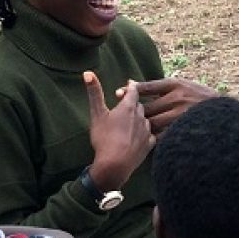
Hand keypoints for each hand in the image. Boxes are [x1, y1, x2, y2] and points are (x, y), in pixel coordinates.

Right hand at [85, 71, 154, 191]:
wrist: (115, 165)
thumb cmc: (104, 138)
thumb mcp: (97, 113)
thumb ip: (94, 92)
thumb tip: (88, 72)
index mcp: (128, 107)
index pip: (133, 91)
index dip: (131, 87)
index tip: (129, 84)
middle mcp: (141, 117)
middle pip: (139, 105)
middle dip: (133, 103)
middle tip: (125, 105)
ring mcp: (146, 131)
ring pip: (145, 119)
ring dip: (139, 118)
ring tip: (132, 122)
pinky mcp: (149, 145)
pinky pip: (150, 135)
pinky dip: (145, 133)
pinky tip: (140, 136)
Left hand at [119, 78, 217, 134]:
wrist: (223, 114)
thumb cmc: (198, 96)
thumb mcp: (181, 85)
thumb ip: (157, 86)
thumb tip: (131, 84)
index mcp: (175, 85)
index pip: (148, 87)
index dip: (131, 90)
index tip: (117, 93)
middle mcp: (177, 99)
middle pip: (147, 108)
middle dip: (133, 113)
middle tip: (121, 117)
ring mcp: (181, 116)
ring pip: (153, 123)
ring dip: (141, 127)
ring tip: (131, 130)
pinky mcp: (183, 130)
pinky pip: (163, 136)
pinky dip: (153, 138)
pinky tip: (145, 141)